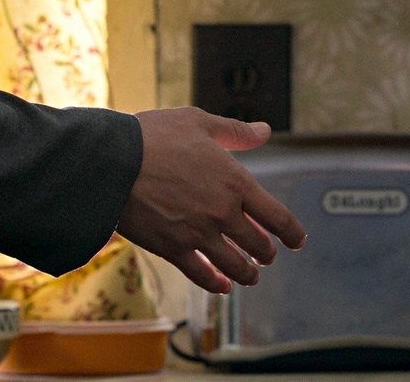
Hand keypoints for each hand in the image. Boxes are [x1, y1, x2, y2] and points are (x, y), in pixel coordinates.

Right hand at [117, 108, 306, 294]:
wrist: (112, 162)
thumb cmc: (154, 136)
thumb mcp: (199, 122)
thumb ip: (236, 132)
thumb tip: (264, 131)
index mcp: (235, 182)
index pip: (277, 216)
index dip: (292, 232)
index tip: (297, 240)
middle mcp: (222, 212)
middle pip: (258, 245)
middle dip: (266, 254)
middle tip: (267, 256)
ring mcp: (198, 234)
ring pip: (234, 266)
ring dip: (246, 274)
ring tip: (249, 276)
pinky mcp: (172, 248)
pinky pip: (201, 275)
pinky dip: (215, 284)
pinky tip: (221, 286)